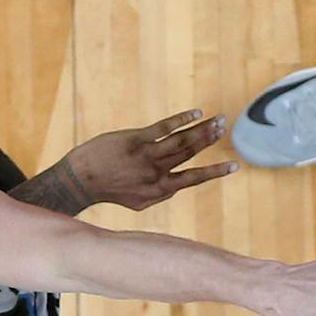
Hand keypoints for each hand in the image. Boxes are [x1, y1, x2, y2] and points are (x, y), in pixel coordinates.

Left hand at [67, 109, 237, 210]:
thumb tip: (176, 187)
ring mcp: (146, 155)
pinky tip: (196, 113)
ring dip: (202, 130)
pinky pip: (163, 127)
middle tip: (225, 128)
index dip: (215, 172)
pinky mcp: (135, 139)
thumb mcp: (137, 202)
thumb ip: (159, 195)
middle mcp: (156, 173)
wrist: (80, 180)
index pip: (194, 179)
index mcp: (160, 190)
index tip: (235, 166)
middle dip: (209, 140)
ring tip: (218, 120)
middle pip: (189, 153)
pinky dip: (182, 120)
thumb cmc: (109, 190)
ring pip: (181, 141)